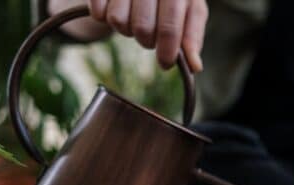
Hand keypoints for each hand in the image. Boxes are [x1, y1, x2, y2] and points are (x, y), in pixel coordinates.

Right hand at [88, 0, 207, 71]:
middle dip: (147, 40)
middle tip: (150, 35)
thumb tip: (194, 66)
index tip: (165, 64)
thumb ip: (192, 37)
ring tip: (134, 18)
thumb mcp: (190, 11)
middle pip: (142, 28)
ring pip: (119, 21)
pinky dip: (105, 18)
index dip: (167, 50)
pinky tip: (116, 9)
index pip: (170, 26)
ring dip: (126, 29)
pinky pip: (99, 13)